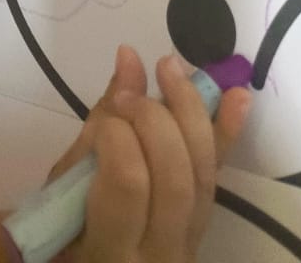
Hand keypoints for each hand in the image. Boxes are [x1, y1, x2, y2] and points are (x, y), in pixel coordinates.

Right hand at [55, 48, 249, 262]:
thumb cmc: (64, 232)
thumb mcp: (64, 187)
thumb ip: (98, 124)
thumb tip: (129, 58)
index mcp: (109, 249)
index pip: (128, 181)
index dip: (118, 133)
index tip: (106, 110)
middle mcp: (158, 252)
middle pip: (175, 178)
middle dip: (155, 118)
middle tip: (132, 89)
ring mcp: (189, 243)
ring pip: (204, 175)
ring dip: (191, 112)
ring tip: (170, 68)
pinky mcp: (204, 228)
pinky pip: (218, 178)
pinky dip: (226, 133)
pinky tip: (236, 95)